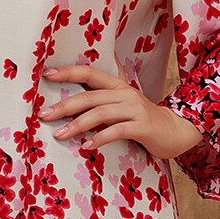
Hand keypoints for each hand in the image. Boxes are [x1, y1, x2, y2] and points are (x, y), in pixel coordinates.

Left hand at [39, 51, 203, 158]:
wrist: (175, 131)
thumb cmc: (142, 120)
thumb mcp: (122, 104)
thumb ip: (102, 99)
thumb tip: (75, 94)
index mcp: (118, 86)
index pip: (90, 73)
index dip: (68, 72)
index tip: (46, 74)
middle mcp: (125, 93)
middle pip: (90, 96)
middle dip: (64, 105)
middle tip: (44, 115)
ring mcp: (135, 109)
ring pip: (101, 113)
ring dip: (78, 124)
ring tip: (60, 135)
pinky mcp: (143, 126)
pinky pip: (118, 130)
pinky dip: (100, 138)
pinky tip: (88, 146)